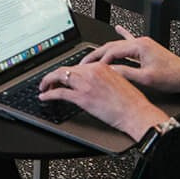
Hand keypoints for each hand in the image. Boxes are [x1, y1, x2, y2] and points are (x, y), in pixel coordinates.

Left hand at [36, 59, 165, 138]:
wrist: (136, 113)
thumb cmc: (131, 101)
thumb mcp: (118, 80)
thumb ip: (102, 76)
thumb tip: (90, 80)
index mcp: (100, 67)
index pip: (76, 65)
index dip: (66, 72)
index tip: (61, 77)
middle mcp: (91, 72)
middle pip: (64, 69)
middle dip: (53, 75)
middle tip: (47, 82)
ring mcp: (85, 84)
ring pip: (59, 77)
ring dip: (47, 82)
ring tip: (43, 88)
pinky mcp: (82, 98)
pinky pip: (59, 93)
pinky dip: (48, 94)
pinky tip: (44, 97)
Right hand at [80, 33, 179, 96]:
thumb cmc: (173, 77)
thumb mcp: (146, 78)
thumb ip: (125, 73)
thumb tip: (109, 71)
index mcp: (140, 46)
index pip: (112, 51)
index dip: (100, 60)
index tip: (91, 69)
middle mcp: (141, 42)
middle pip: (112, 46)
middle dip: (97, 54)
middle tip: (84, 63)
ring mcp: (144, 45)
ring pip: (119, 45)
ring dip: (106, 51)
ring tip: (93, 56)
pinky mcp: (147, 50)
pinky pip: (130, 41)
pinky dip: (122, 36)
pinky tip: (118, 29)